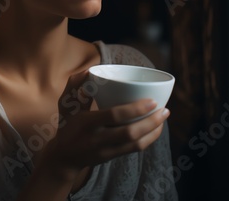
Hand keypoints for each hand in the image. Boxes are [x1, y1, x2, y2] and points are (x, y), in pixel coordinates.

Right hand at [42, 71, 169, 181]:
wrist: (64, 157)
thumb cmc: (67, 125)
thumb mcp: (65, 104)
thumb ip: (74, 85)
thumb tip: (88, 71)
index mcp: (86, 122)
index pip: (114, 116)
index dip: (135, 109)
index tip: (152, 100)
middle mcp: (97, 139)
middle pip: (129, 133)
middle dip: (151, 122)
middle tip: (165, 109)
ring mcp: (105, 150)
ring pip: (135, 144)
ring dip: (153, 131)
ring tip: (164, 117)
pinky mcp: (112, 157)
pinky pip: (134, 150)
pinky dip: (148, 140)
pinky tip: (155, 129)